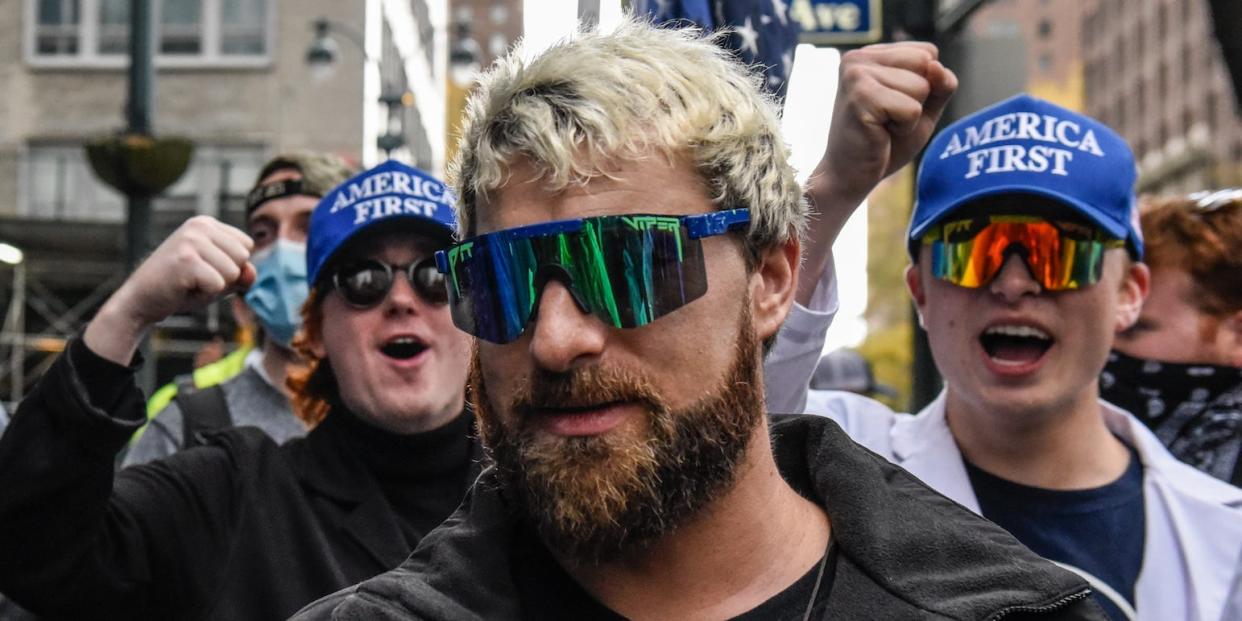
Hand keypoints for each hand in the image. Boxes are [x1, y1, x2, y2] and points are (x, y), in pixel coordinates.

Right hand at [85, 216, 254, 364]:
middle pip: (243, 258)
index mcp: (207, 223)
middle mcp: (199, 226)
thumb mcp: (219, 278)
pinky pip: (219, 285)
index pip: (247, 246)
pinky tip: (184, 288)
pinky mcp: (186, 259)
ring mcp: (191, 241)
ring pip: (233, 272)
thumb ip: (242, 274)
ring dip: (215, 286)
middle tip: (196, 278)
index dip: (231, 266)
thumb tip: (250, 272)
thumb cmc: (182, 287)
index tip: (204, 269)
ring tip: (190, 282)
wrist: (141, 299)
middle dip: (226, 276)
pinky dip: (205, 295)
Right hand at [815, 42, 956, 202]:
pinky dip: (904, 128)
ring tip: (882, 126)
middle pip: (926, 64)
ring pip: (921, 86)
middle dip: (918, 97)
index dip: (924, 85)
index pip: (927, 52)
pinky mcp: (860, 97)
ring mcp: (856, 75)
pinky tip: (879, 134)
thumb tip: (936, 66)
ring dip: (910, 116)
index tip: (893, 104)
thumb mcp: (924, 109)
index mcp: (871, 54)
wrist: (851, 176)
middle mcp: (859, 58)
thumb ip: (940, 85)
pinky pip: (912, 109)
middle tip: (888, 118)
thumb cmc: (884, 142)